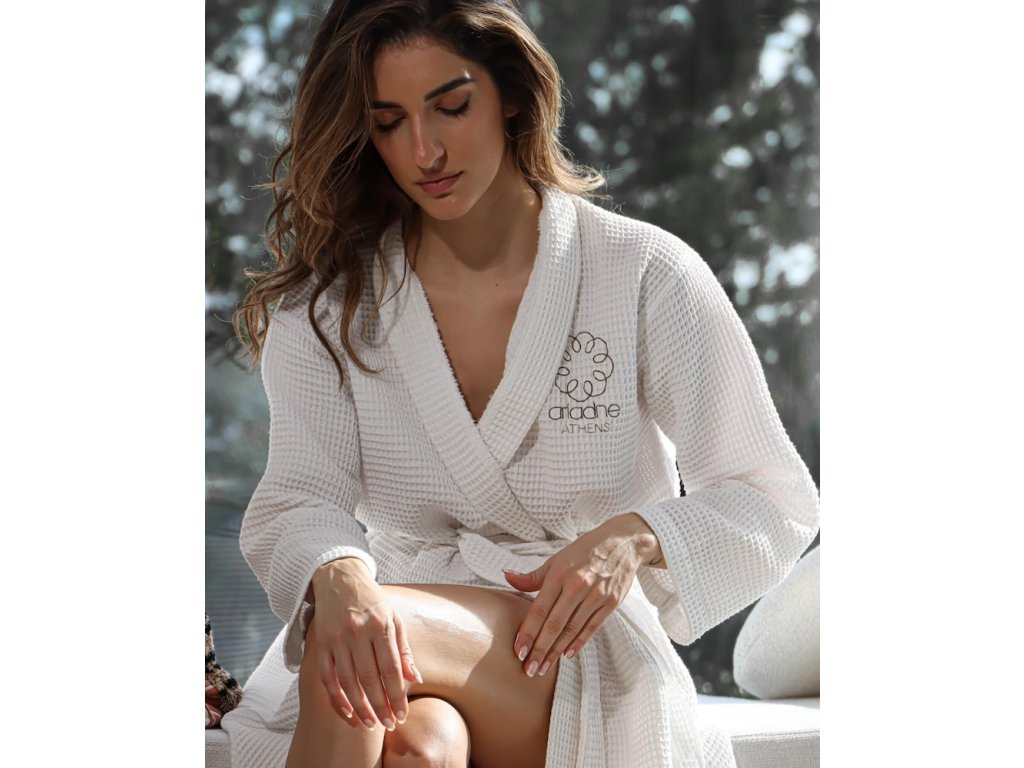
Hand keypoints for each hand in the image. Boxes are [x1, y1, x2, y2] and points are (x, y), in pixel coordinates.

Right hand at [308, 559, 422, 730]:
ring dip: (360, 707)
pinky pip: (327, 678)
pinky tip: (347, 713)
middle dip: (381, 706)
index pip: (390, 668)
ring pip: (348, 682)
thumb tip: (415, 679)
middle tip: (389, 725)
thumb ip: (403, 650)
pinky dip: (336, 698)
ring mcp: (337, 638)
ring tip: (371, 724)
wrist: (339, 578)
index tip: (402, 714)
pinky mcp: (321, 644)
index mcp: (380, 625)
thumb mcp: (394, 617)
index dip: (396, 695)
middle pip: (369, 678)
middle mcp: (357, 632)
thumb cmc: (372, 600)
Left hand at [502, 514, 657, 677]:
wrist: (622, 543)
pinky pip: (592, 627)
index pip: (539, 609)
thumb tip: (506, 576)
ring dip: (556, 651)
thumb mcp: (556, 559)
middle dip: (540, 649)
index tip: (519, 651)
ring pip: (572, 629)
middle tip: (529, 670)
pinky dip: (579, 642)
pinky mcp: (610, 603)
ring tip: (544, 668)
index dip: (528, 632)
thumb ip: (532, 576)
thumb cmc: (584, 551)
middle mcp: (576, 586)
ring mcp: (595, 596)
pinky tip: (567, 655)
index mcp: (559, 575)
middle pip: (554, 624)